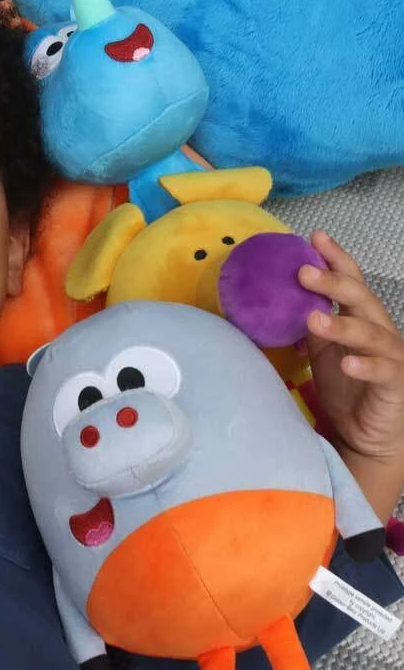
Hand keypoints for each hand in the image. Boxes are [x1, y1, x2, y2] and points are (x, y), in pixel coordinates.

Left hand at [299, 231, 403, 459]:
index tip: (315, 236)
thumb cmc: (346, 386)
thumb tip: (278, 297)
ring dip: (342, 325)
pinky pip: (384, 371)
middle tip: (303, 272)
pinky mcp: (397, 384)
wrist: (368, 433)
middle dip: (334, 283)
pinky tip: (347, 365)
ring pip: (371, 334)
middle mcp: (379, 330)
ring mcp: (392, 356)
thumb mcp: (322, 349)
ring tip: (313, 319)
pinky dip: (366, 366)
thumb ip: (309, 322)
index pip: (350, 281)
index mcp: (359, 318)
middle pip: (361, 299)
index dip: (335, 258)